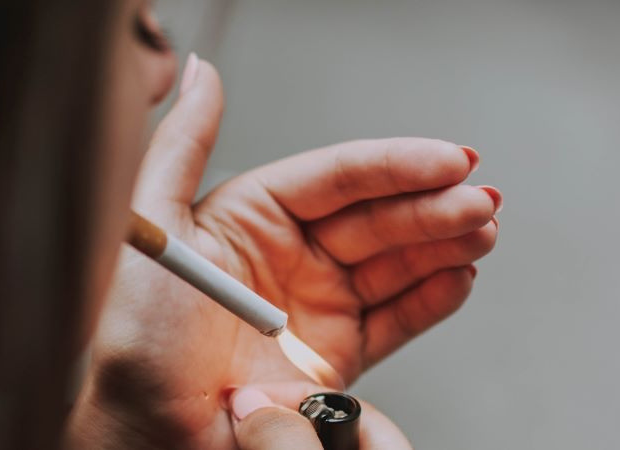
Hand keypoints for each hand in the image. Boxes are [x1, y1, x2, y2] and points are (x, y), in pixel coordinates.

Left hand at [67, 56, 499, 448]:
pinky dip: (433, 298)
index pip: (337, 177)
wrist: (150, 435)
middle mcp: (292, 255)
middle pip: (376, 218)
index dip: (394, 164)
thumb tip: (204, 73)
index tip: (447, 158)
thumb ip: (180, 146)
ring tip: (482, 229)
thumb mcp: (151, 228)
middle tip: (478, 200)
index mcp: (253, 217)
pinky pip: (397, 319)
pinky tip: (460, 276)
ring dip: (444, 243)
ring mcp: (319, 305)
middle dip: (431, 206)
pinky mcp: (338, 356)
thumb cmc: (137, 339)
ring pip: (395, 262)